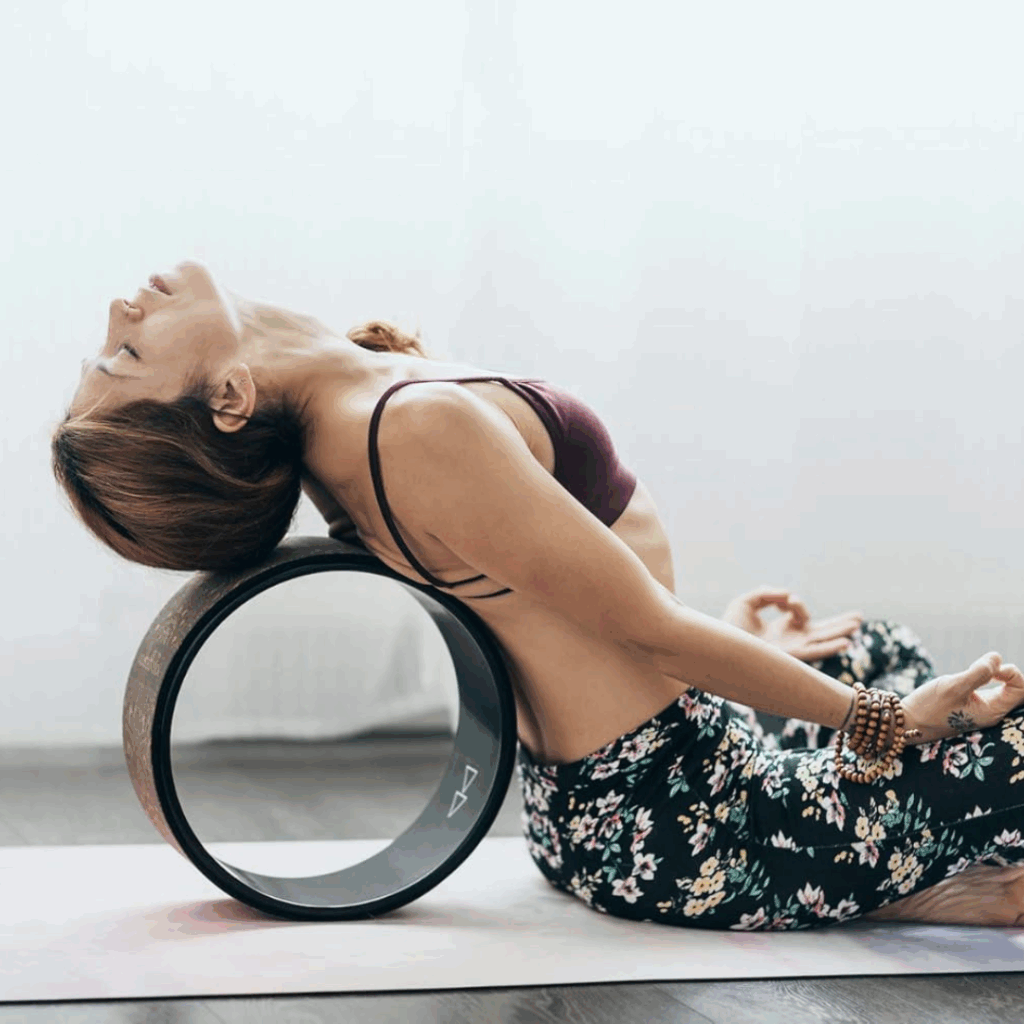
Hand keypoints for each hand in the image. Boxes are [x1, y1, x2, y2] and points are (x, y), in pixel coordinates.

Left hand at [721, 586, 862, 662]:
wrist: (719, 645)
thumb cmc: (729, 627)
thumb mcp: (746, 602)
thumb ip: (767, 593)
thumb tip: (788, 594)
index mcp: (782, 628)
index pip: (799, 613)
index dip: (794, 603)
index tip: (781, 600)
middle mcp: (790, 639)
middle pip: (821, 630)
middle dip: (839, 623)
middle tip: (859, 617)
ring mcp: (792, 648)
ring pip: (822, 640)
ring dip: (840, 632)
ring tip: (858, 624)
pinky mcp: (790, 656)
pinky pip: (813, 651)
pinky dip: (829, 647)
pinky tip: (845, 642)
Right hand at [900, 652, 1023, 744]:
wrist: (908, 722)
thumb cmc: (929, 707)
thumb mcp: (953, 686)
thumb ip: (979, 672)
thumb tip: (998, 658)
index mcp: (992, 711)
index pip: (1020, 689)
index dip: (1010, 672)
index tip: (989, 667)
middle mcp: (992, 712)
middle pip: (1015, 688)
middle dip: (1003, 671)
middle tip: (980, 666)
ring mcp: (982, 709)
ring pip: (1003, 687)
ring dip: (991, 674)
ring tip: (970, 671)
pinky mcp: (972, 704)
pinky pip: (989, 688)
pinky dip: (983, 677)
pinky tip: (967, 675)